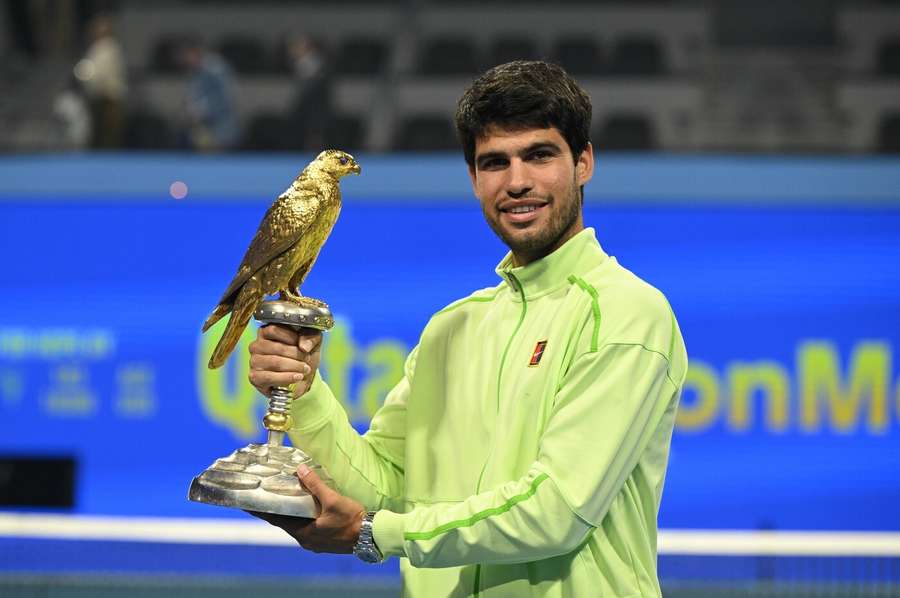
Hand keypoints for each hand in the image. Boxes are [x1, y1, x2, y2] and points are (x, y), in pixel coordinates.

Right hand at [248, 324, 322, 398]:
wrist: (302, 377)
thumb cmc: (303, 355)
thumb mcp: (312, 341)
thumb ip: (311, 337)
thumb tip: (303, 346)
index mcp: (266, 332)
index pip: (274, 330)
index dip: (291, 337)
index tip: (303, 345)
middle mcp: (256, 345)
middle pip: (276, 347)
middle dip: (296, 354)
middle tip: (307, 359)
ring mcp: (254, 361)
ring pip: (274, 362)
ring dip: (294, 366)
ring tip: (305, 369)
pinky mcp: (255, 377)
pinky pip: (270, 377)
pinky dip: (287, 377)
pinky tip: (297, 377)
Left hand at [249, 463, 365, 553]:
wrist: (372, 536)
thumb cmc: (352, 520)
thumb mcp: (332, 500)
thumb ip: (315, 485)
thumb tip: (300, 469)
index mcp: (304, 533)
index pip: (276, 520)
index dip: (261, 511)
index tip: (247, 504)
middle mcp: (306, 540)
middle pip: (286, 523)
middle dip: (276, 510)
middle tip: (265, 497)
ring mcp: (316, 542)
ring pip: (298, 525)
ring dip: (291, 514)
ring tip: (285, 499)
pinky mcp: (325, 541)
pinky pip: (308, 528)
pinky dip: (303, 517)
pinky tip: (307, 509)